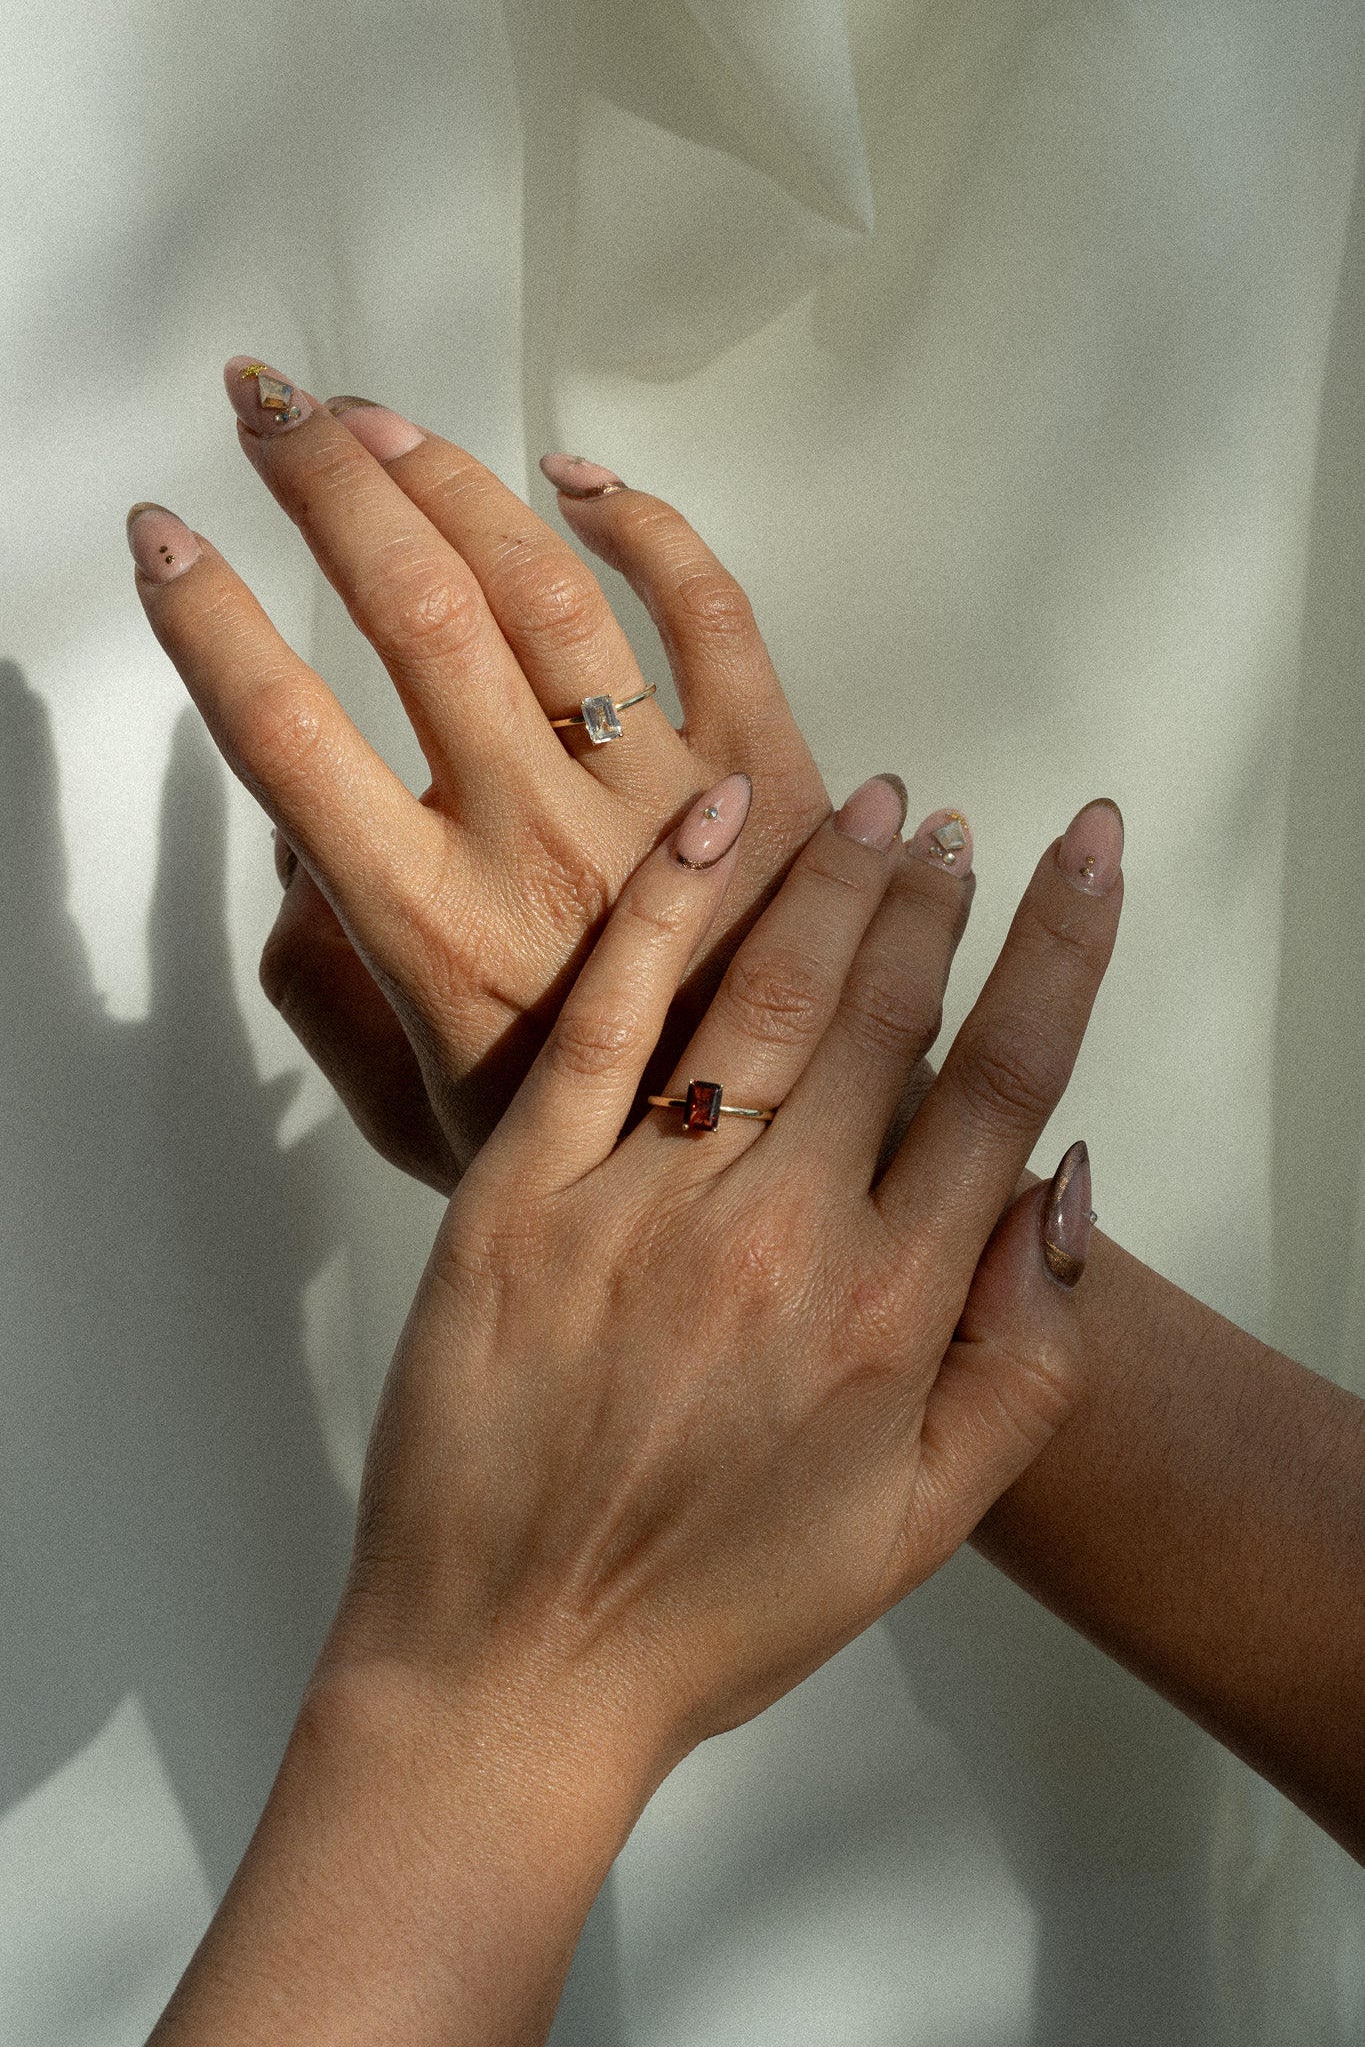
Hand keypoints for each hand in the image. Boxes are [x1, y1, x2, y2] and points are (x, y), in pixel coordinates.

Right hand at [129, 362, 838, 1190]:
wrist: (791, 1181)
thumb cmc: (597, 1157)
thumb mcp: (414, 1119)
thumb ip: (325, 992)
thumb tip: (292, 842)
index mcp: (435, 931)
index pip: (287, 738)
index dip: (207, 621)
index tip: (159, 533)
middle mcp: (543, 842)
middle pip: (416, 614)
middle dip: (324, 486)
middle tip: (267, 410)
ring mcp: (671, 796)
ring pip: (545, 590)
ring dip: (448, 481)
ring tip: (372, 422)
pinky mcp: (783, 771)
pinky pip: (710, 611)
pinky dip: (646, 525)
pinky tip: (573, 476)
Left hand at [327, 778, 1121, 1758]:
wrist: (512, 1664)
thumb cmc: (721, 1603)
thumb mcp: (929, 1520)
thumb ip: (1032, 1355)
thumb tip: (1067, 1179)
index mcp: (893, 1311)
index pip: (1003, 1083)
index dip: (1056, 947)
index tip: (1085, 849)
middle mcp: (782, 1237)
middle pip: (884, 1014)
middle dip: (933, 897)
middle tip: (953, 824)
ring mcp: (643, 1206)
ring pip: (762, 996)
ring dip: (829, 881)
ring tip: (872, 808)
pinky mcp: (519, 1194)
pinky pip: (604, 1020)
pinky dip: (666, 910)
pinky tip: (715, 822)